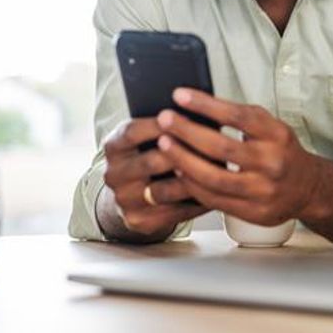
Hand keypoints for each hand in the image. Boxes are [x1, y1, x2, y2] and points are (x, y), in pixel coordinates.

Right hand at [102, 118, 208, 236]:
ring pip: (163, 190)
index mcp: (114, 147)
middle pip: (150, 161)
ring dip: (192, 180)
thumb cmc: (149, 155)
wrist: (132, 194)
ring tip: (219, 170)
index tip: (185, 117)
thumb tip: (201, 112)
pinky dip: (196, 202)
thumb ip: (165, 127)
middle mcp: (114, 174)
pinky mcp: (138, 220)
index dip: (159, 125)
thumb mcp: (147, 137)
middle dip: (182, 152)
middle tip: (213, 144)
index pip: (133, 132)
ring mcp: (124, 200)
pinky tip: (215, 192)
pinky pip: (173, 212)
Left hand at [154, 88, 322, 226]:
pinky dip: (192, 184)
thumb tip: (197, 104)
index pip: (237, 116)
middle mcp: (272, 162)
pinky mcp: (254, 211)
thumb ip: (240, 117)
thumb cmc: (282, 151)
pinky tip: (179, 170)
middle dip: (187, 132)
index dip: (206, 105)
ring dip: (183, 160)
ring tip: (164, 144)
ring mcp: (263, 190)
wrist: (308, 188)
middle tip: (165, 119)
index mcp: (277, 134)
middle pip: (221, 147)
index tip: (180, 95)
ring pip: (214, 177)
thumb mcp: (270, 127)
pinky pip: (215, 199)